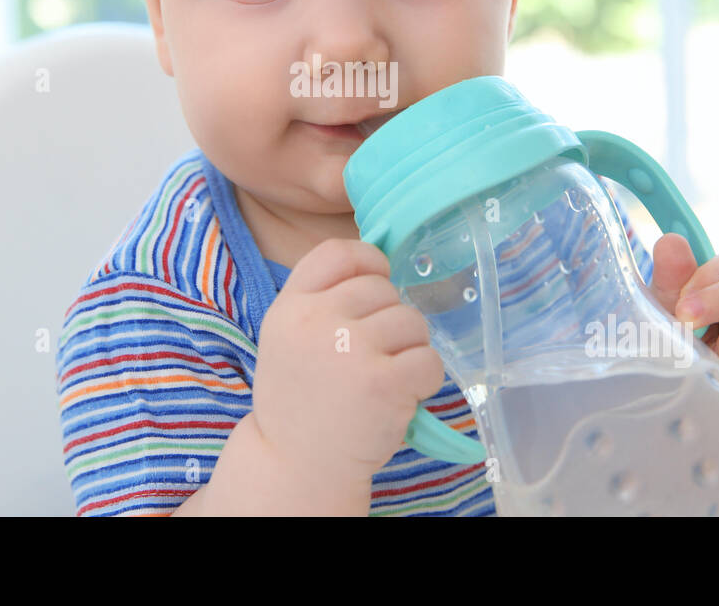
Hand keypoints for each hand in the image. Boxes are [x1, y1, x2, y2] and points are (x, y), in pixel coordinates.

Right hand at [251, 238, 447, 486]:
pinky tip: (399, 397)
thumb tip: (380, 266)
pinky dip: (424, 380)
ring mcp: (351, 349)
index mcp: (290, 306)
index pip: (338, 252)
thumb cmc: (300, 398)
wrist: (295, 465)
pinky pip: (429, 360)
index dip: (368, 261)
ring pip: (412, 321)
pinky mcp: (383, 383)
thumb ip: (321, 299)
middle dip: (390, 319)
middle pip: (383, 288)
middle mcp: (316, 320)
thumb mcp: (288, 336)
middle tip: (373, 356)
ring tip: (384, 378)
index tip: (376, 284)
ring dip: (409, 350)